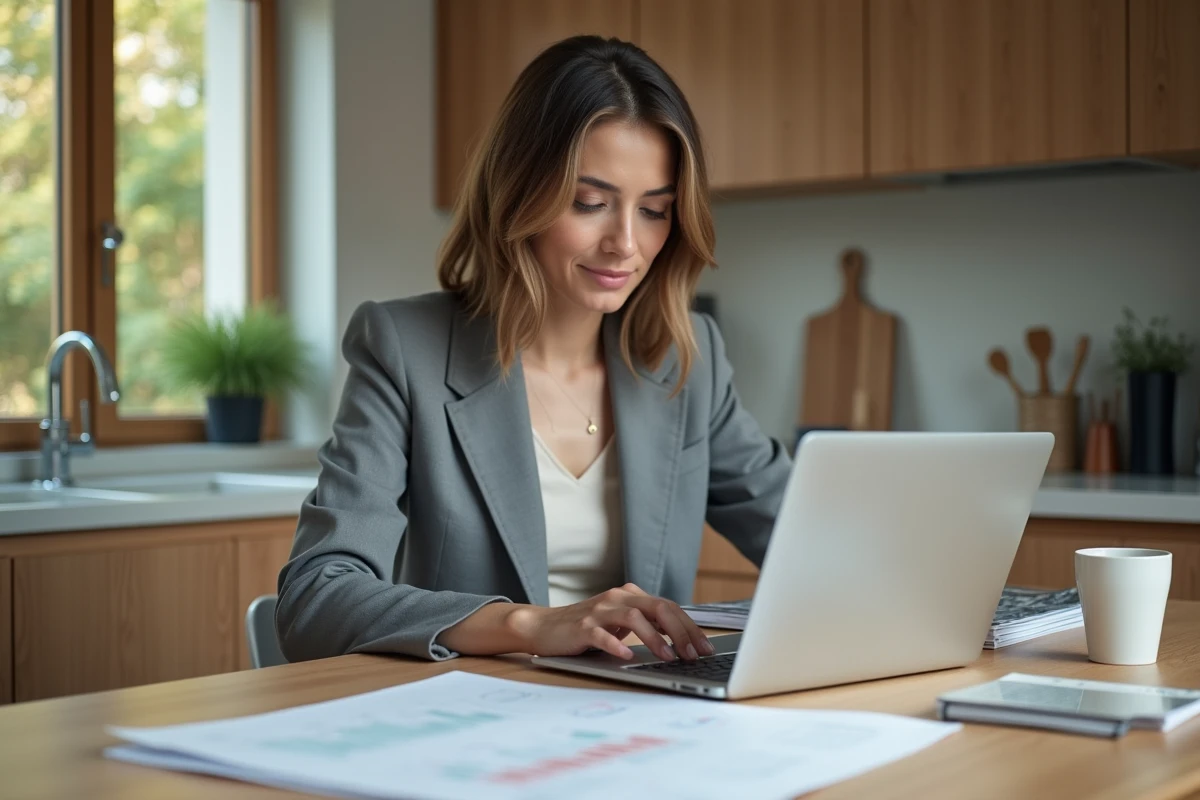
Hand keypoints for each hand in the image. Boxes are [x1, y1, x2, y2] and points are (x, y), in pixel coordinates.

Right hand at [513, 583, 715, 661]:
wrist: (543, 627)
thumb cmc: (586, 629)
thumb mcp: (619, 623)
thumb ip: (645, 624)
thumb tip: (680, 641)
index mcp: (630, 596)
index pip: (668, 607)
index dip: (690, 627)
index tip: (705, 647)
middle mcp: (617, 598)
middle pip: (658, 608)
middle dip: (680, 632)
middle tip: (694, 654)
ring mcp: (599, 611)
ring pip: (634, 617)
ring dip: (654, 638)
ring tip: (668, 657)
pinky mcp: (582, 627)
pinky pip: (602, 634)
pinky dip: (617, 644)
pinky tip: (628, 656)